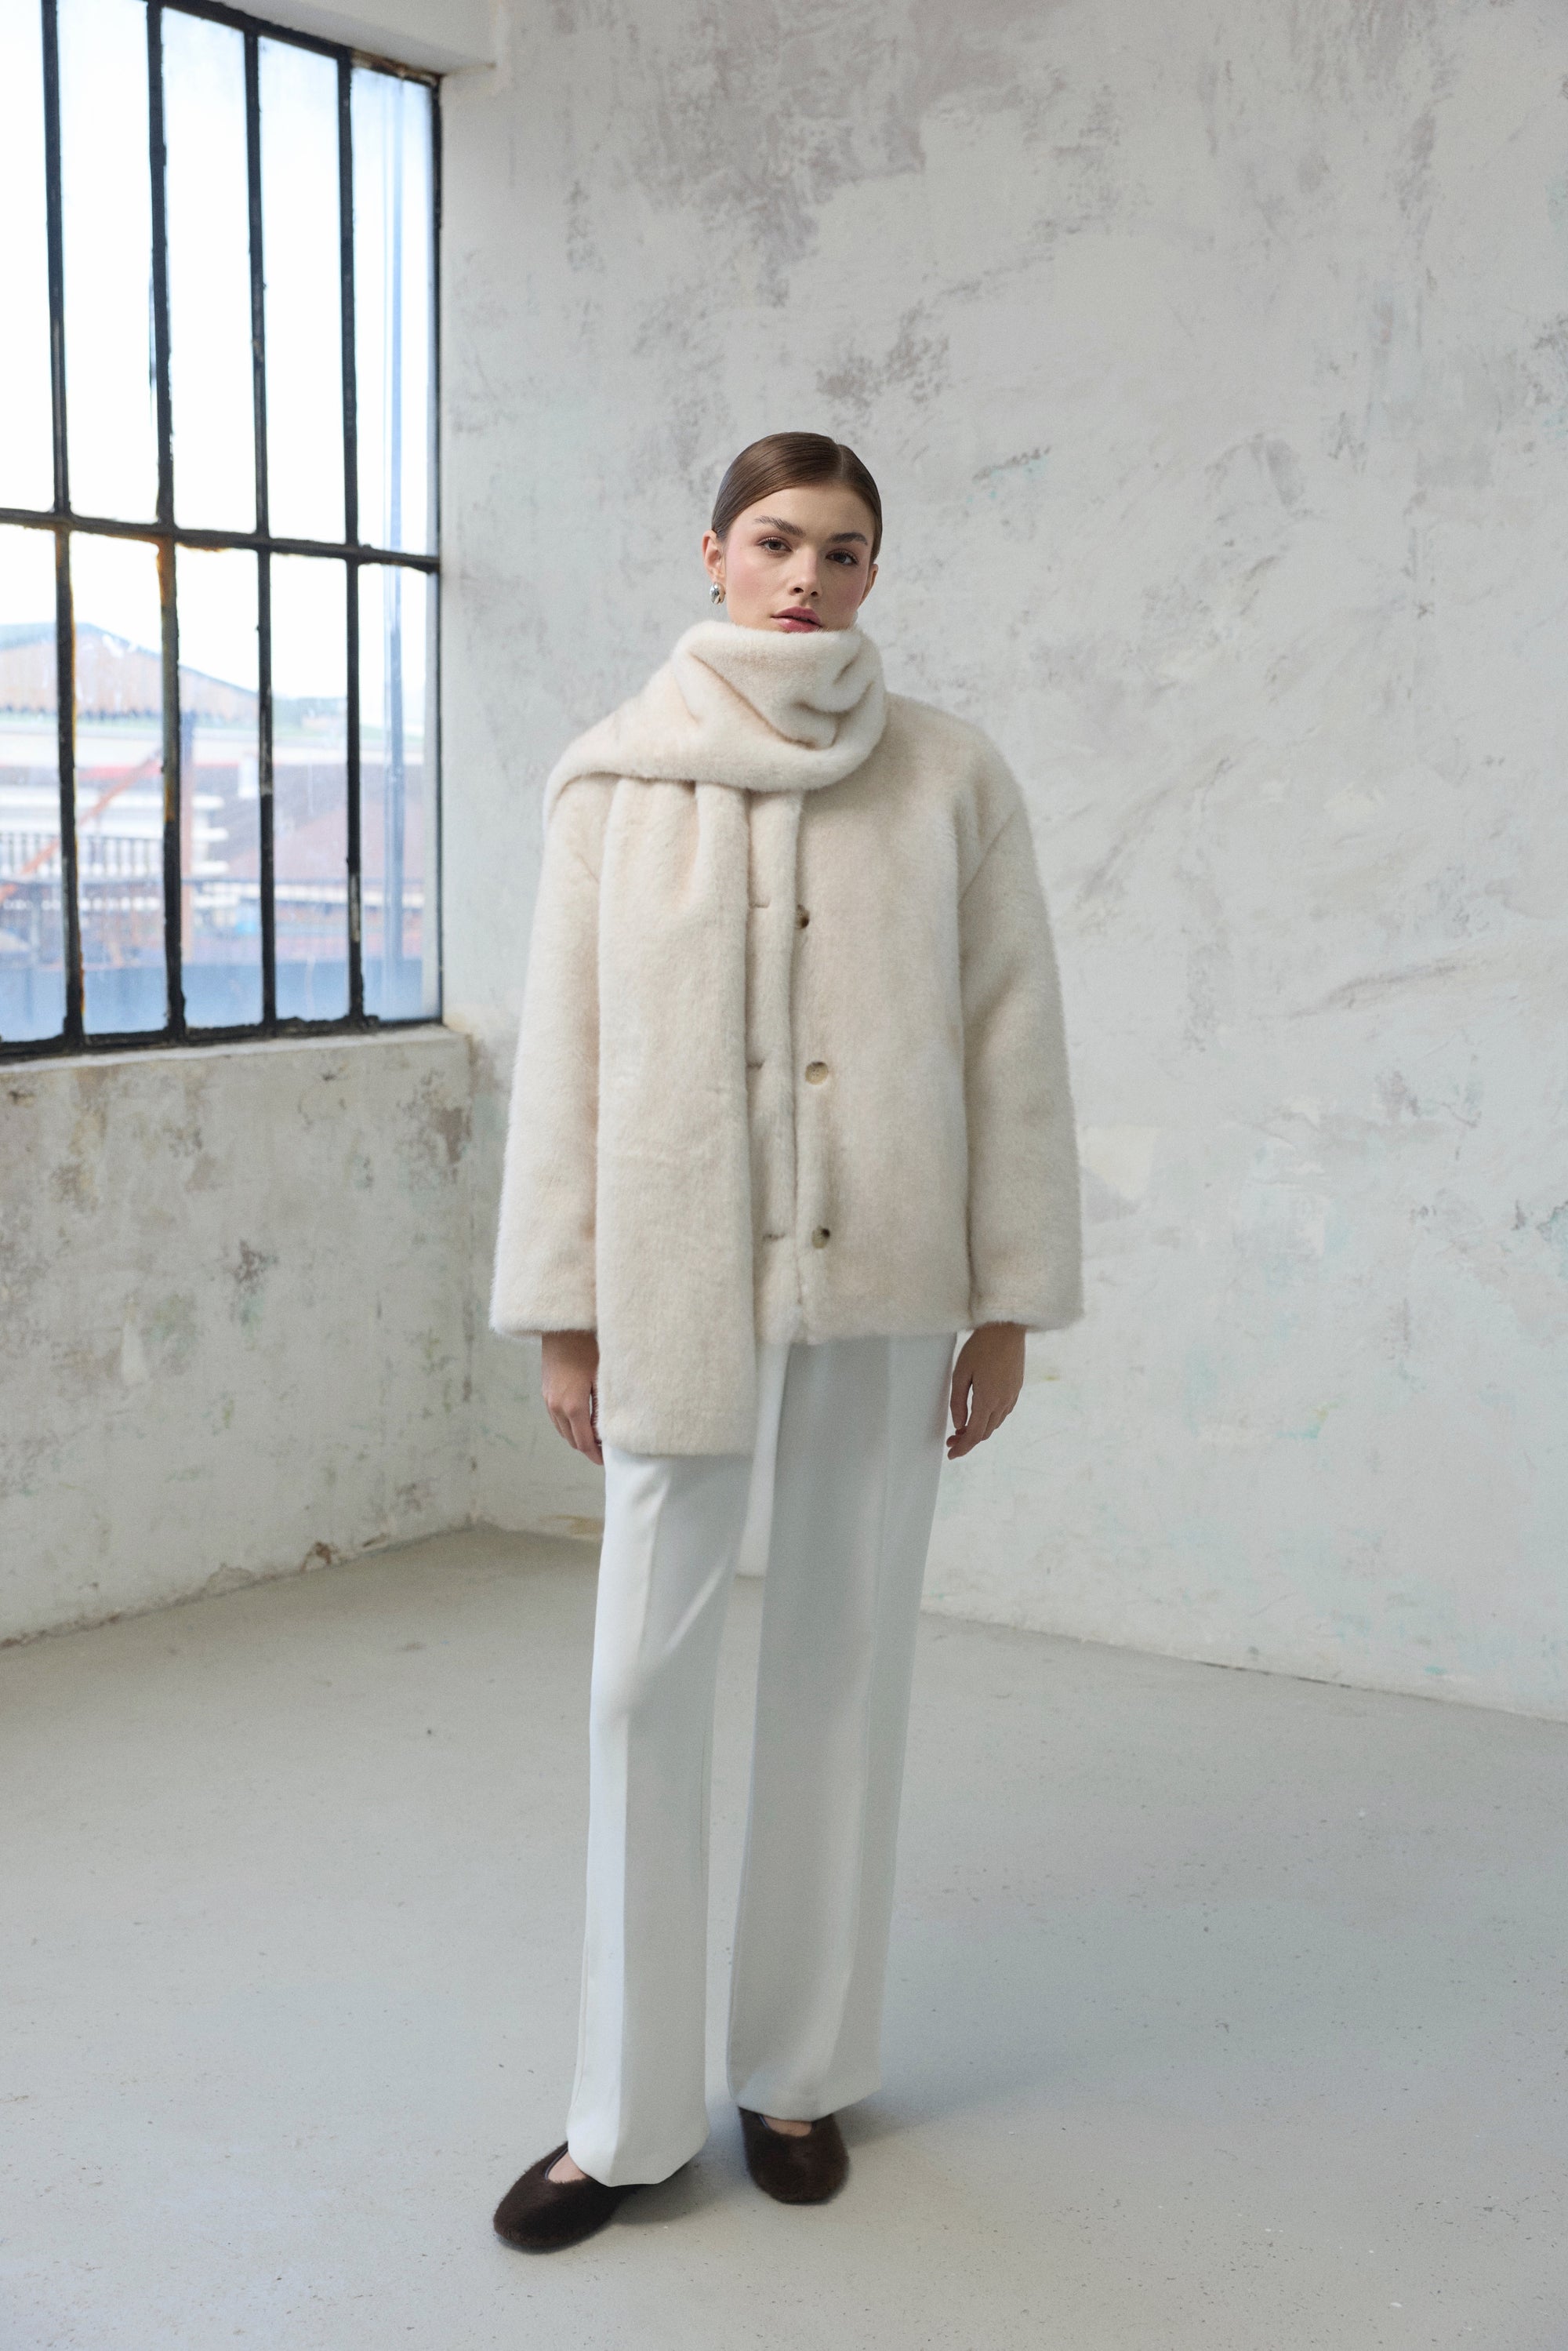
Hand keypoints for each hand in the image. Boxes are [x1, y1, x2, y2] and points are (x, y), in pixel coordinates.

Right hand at [541, 1330, 602, 1465]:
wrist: (563, 1325)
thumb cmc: (588, 1347)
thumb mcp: (603, 1378)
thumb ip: (604, 1408)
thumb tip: (608, 1432)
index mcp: (573, 1406)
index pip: (584, 1442)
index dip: (596, 1455)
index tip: (607, 1461)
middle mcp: (556, 1406)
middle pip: (572, 1440)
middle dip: (587, 1448)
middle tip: (604, 1450)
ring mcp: (548, 1399)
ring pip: (562, 1430)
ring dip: (576, 1437)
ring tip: (595, 1437)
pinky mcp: (545, 1391)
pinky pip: (555, 1418)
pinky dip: (568, 1425)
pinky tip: (582, 1420)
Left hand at [947, 1322, 1025, 1458]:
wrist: (1007, 1328)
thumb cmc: (980, 1347)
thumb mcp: (960, 1373)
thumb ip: (958, 1402)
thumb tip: (958, 1424)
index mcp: (988, 1400)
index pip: (974, 1434)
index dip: (962, 1448)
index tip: (951, 1455)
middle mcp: (1003, 1402)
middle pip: (985, 1432)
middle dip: (968, 1440)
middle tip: (951, 1440)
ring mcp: (1012, 1396)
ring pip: (995, 1424)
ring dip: (979, 1430)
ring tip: (962, 1428)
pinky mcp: (1016, 1389)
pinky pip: (1003, 1413)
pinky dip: (990, 1419)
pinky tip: (979, 1413)